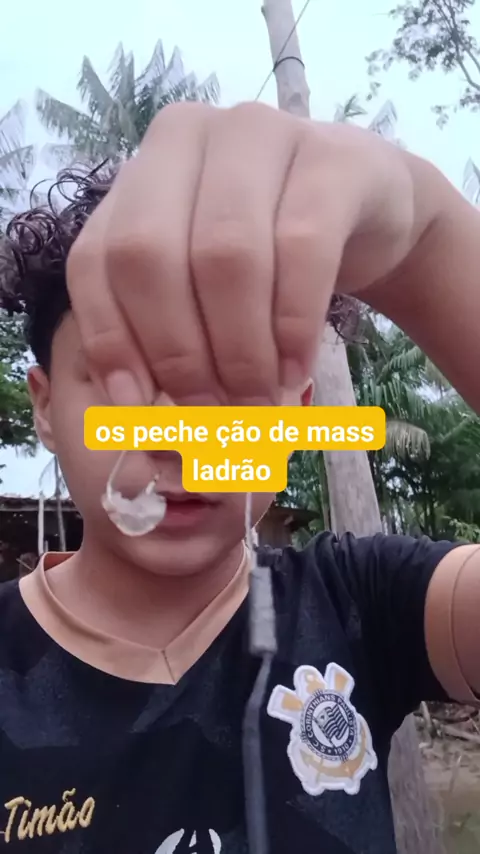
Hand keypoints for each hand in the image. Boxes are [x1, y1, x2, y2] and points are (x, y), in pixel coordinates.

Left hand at [66, 100, 429, 406]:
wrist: (369, 217)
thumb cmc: (269, 260)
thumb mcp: (199, 291)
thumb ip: (163, 333)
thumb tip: (136, 414)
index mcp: (138, 173)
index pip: (96, 260)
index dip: (111, 340)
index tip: (139, 407)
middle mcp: (188, 136)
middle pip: (149, 255)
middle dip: (178, 353)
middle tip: (210, 412)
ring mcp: (262, 134)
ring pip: (225, 256)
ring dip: (240, 350)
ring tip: (257, 401)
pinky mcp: (331, 159)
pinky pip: (302, 251)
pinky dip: (294, 326)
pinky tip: (297, 370)